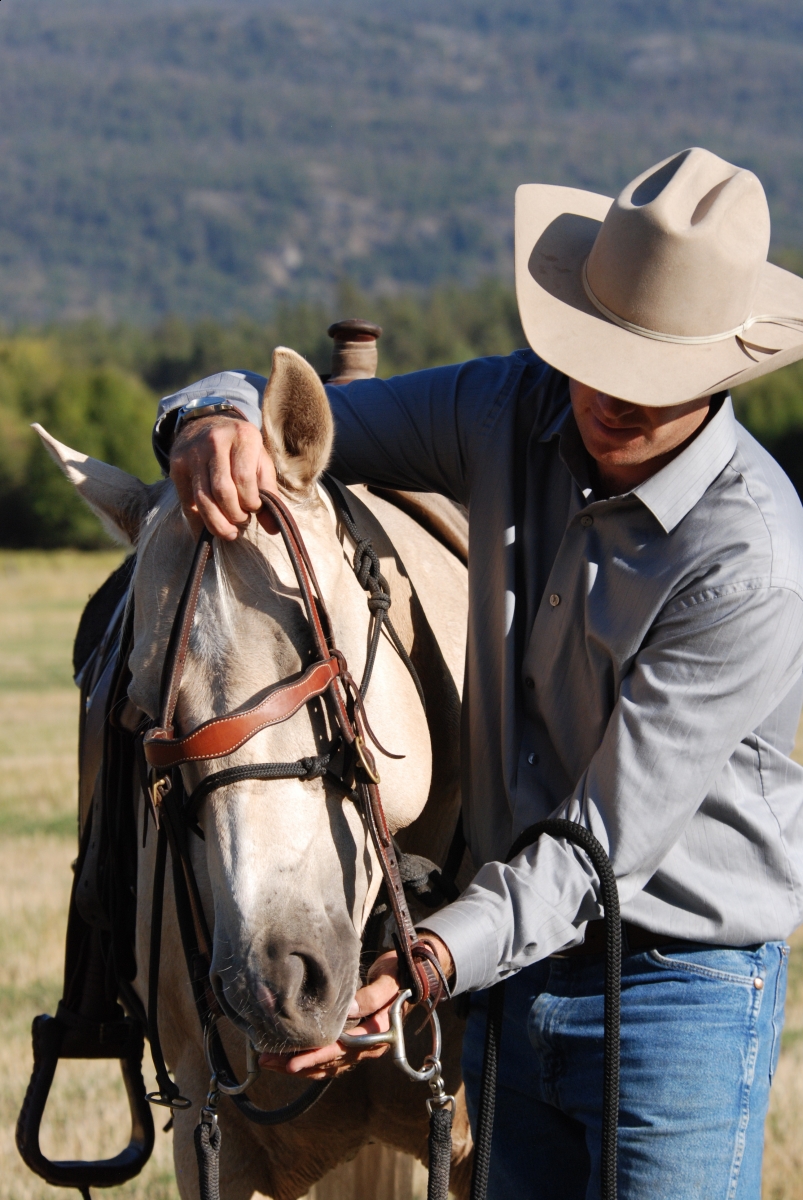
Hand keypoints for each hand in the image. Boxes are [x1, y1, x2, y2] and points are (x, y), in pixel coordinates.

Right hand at [169, 414, 277, 539]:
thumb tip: (273, 529)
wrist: (206, 423)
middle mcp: (215, 441)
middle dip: (235, 515)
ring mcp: (192, 453)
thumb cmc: (241, 448)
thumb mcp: (260, 460)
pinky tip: (209, 533)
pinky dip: (198, 524)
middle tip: (243, 521)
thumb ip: (269, 491)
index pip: (244, 478)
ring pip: (203, 499)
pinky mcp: (176, 466)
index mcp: (242, 436)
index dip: (251, 502)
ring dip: (218, 523)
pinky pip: (187, 502)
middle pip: (222, 491)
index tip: (255, 509)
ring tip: (230, 532)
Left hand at [259, 951, 400, 1079]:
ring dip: (298, 1066)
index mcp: (379, 1033)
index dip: (317, 1057)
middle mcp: (369, 1046)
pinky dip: (308, 1061)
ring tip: (270, 1061)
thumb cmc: (399, 974)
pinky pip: (329, 1059)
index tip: (293, 1063)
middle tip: (268, 1061)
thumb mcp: (388, 980)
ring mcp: (361, 1047)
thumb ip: (372, 995)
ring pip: (326, 1065)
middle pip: (329, 1062)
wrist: (412, 975)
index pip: (343, 1050)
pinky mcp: (354, 1043)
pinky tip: (288, 1059)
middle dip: (297, 1064)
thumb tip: (350, 1009)